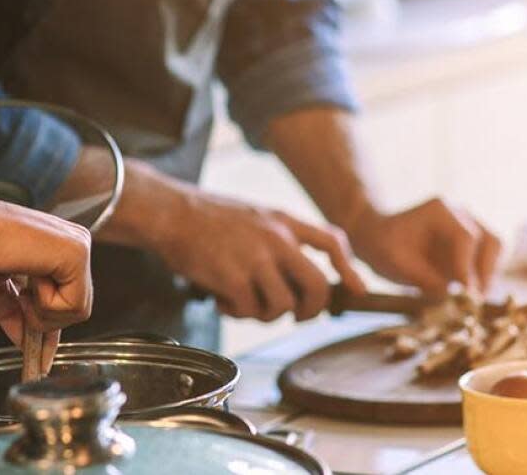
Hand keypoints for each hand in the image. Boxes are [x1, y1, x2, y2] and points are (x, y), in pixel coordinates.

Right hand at [0, 192, 92, 333]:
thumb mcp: (0, 288)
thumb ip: (18, 312)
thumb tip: (27, 343)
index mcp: (58, 245)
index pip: (68, 299)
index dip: (45, 324)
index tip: (31, 342)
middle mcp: (74, 241)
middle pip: (76, 309)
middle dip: (42, 319)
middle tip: (19, 298)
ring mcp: (79, 245)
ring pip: (77, 310)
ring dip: (41, 312)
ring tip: (20, 286)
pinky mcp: (76, 254)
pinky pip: (73, 306)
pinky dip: (45, 306)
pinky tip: (28, 280)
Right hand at [158, 185, 365, 321]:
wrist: (170, 212)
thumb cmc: (207, 217)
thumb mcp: (254, 215)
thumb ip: (279, 238)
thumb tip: (299, 276)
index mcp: (283, 221)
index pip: (331, 241)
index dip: (349, 268)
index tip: (356, 289)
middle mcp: (276, 239)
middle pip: (317, 286)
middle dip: (310, 310)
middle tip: (294, 314)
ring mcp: (256, 259)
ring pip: (283, 306)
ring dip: (264, 313)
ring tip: (243, 301)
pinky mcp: (233, 278)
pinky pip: (249, 311)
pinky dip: (236, 312)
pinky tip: (221, 300)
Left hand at [346, 198, 500, 296]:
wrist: (376, 236)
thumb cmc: (381, 244)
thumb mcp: (394, 262)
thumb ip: (423, 278)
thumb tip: (453, 297)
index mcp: (440, 211)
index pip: (466, 238)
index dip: (467, 268)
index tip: (464, 294)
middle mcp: (460, 215)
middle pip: (490, 241)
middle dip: (484, 273)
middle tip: (472, 300)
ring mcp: (468, 228)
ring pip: (495, 250)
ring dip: (486, 277)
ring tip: (469, 300)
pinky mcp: (470, 245)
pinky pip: (488, 261)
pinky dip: (482, 279)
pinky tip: (466, 296)